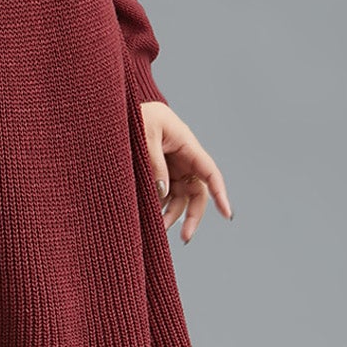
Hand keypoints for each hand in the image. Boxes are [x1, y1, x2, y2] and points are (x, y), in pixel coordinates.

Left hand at [138, 101, 232, 243]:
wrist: (120, 110)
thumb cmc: (136, 116)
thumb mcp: (144, 136)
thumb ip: (155, 164)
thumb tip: (162, 192)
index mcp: (187, 145)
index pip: (209, 172)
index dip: (220, 193)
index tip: (227, 215)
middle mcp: (184, 159)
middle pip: (197, 192)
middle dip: (193, 216)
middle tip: (184, 237)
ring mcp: (173, 166)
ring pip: (180, 197)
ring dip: (173, 215)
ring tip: (158, 229)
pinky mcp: (160, 172)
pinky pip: (165, 194)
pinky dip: (160, 206)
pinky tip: (149, 217)